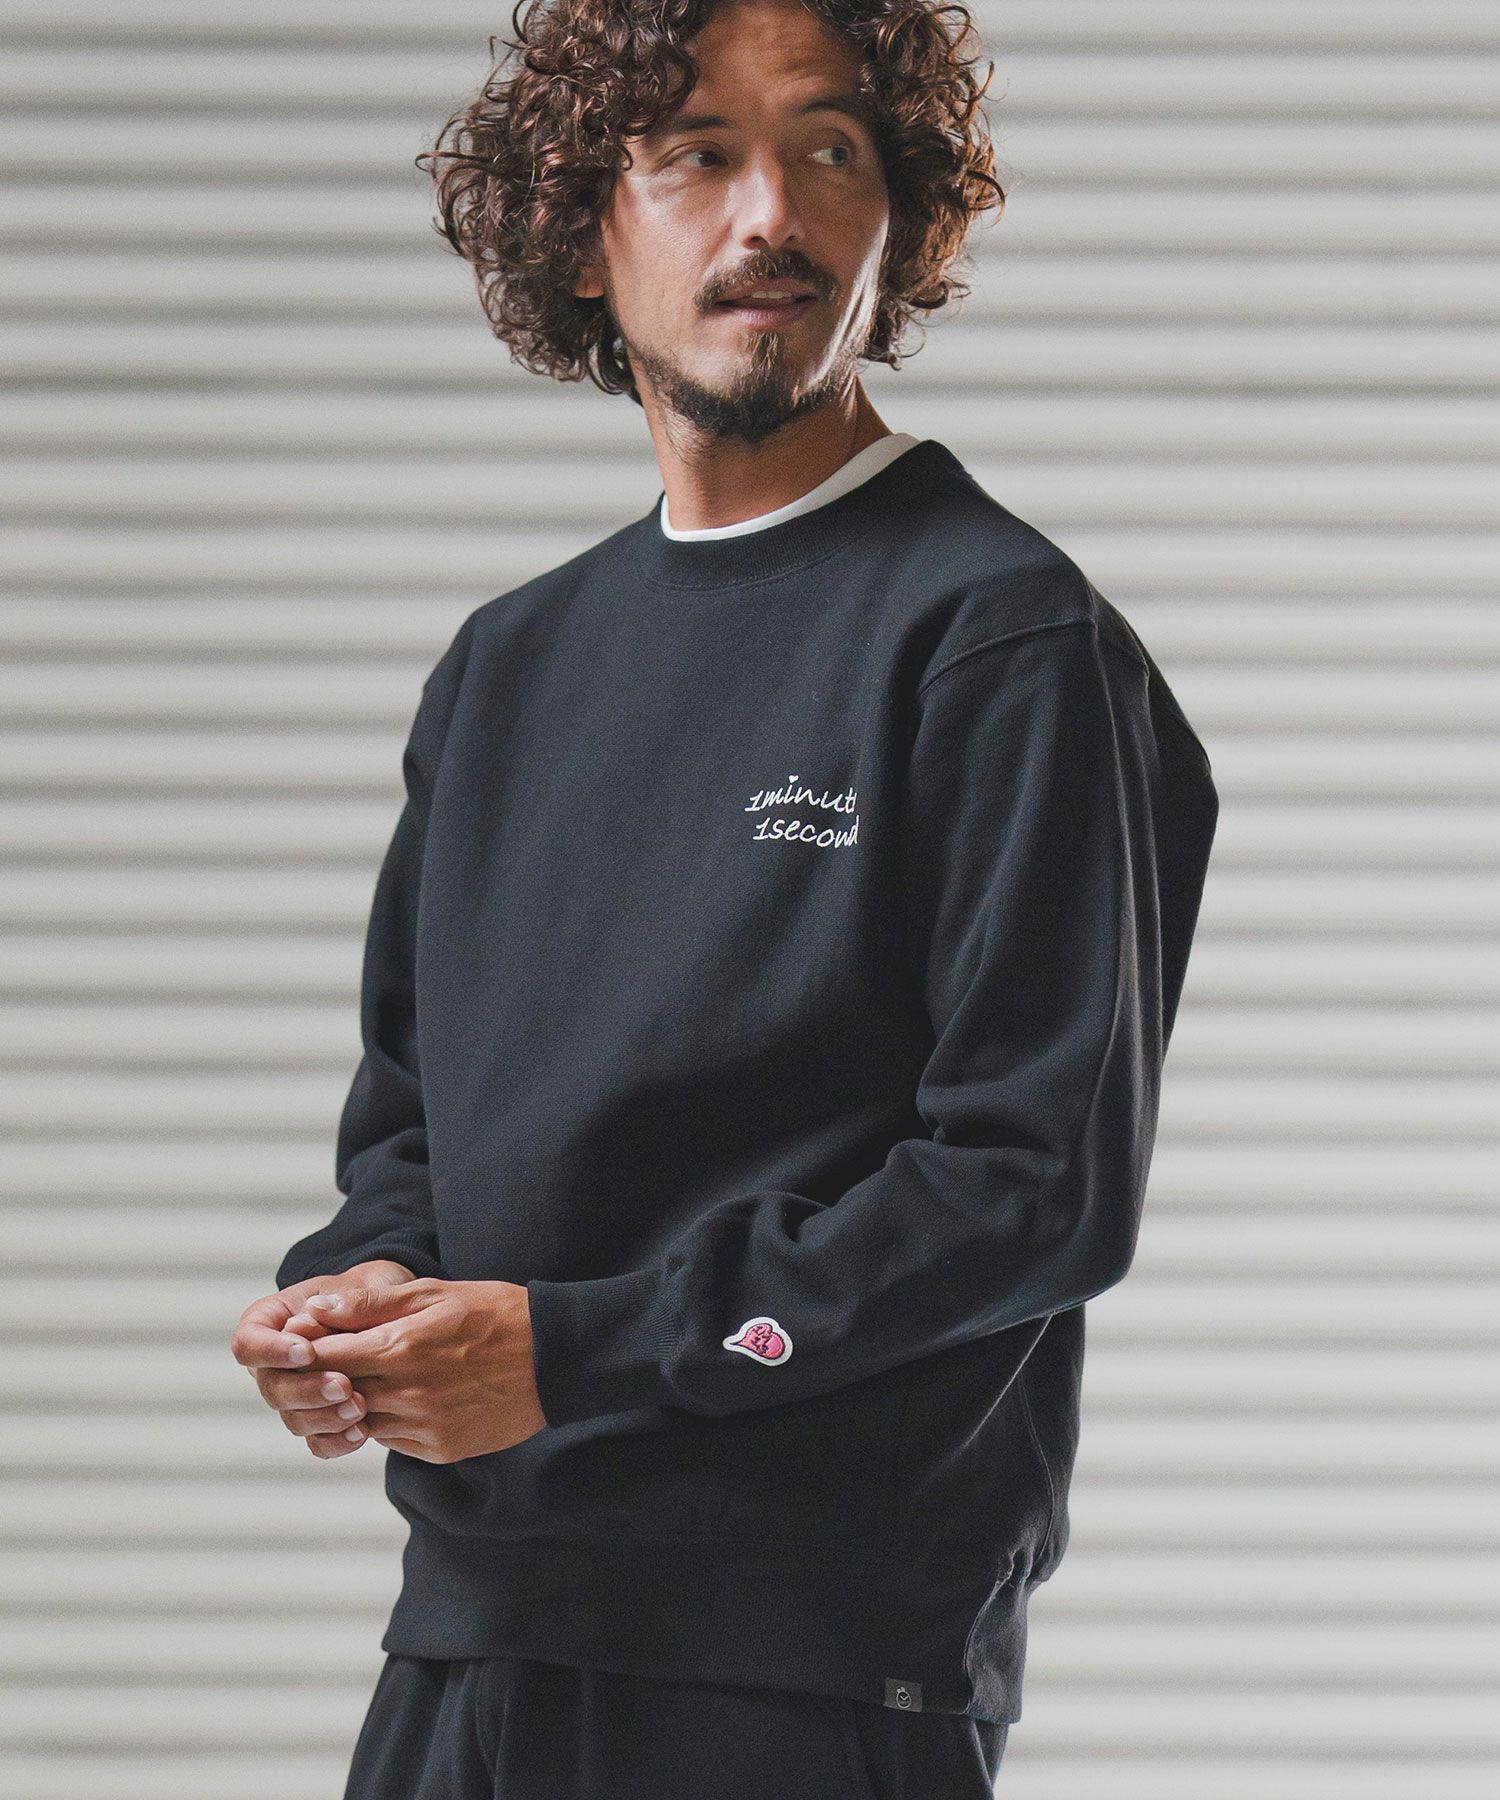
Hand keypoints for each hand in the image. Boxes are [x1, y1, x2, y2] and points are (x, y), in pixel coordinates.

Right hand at [231, 1260, 416, 1459]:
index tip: (306, 1352)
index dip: (270, 1352)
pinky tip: (361, 1432)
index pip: (248, 1341)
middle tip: (343, 1386)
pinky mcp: (321, 1418)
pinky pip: (317, 1441)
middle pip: (270, 1386)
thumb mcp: (366, 1283)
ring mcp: (297, 1393)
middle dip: (305, 1390)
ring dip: (324, 1418)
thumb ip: (343, 1300)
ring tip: (359, 1408)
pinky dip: (336, 1440)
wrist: (400, 1316)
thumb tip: (310, 1317)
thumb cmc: (375, 1291)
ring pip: (292, 1418)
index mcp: (275, 1320)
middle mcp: (278, 1362)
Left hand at [298, 1279, 546, 1463]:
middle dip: (327, 1378)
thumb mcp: (437, 1293)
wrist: (554, 1358)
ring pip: (362, 1421)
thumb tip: (316, 1307)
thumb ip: (373, 1304)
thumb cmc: (496, 1314)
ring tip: (376, 1376)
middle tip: (334, 1360)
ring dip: (358, 1402)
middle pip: (338, 1394)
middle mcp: (408, 1393)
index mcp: (402, 1347)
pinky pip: (394, 1441)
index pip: (327, 1356)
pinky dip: (390, 1422)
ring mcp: (425, 1426)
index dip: (308, 1349)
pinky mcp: (441, 1449)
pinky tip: (407, 1398)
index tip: (304, 1340)